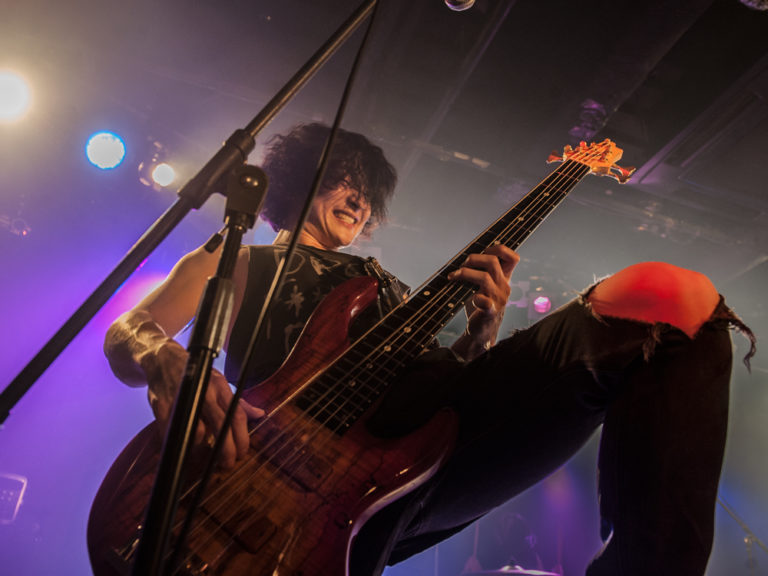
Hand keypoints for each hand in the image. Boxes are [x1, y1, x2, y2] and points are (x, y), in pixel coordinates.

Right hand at [145, 339, 263, 468]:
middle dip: (226, 449)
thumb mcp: (221, 383)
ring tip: (203, 453)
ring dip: (201, 447)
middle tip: (227, 463)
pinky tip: (183, 447)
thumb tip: (260, 414)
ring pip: (196, 432)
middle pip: (219, 425)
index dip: (241, 437)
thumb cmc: (197, 376)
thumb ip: (239, 403)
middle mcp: (204, 393)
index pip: (236, 415)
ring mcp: (184, 399)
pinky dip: (179, 443)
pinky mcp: (164, 406)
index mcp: (220, 388)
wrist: (164, 361)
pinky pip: (174, 433)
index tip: (242, 453)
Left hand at [448, 244, 518, 357]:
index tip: (482, 252)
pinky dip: (476, 297)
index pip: (513, 258)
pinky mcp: (490, 311)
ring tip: (453, 276)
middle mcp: (504, 287)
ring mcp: (498, 299)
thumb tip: (470, 254)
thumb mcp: (487, 284)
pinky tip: (470, 298)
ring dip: (465, 273)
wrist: (482, 330)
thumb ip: (484, 270)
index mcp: (505, 278)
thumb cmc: (481, 304)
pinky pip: (484, 301)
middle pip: (493, 262)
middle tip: (462, 265)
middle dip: (474, 259)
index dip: (498, 249)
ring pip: (485, 278)